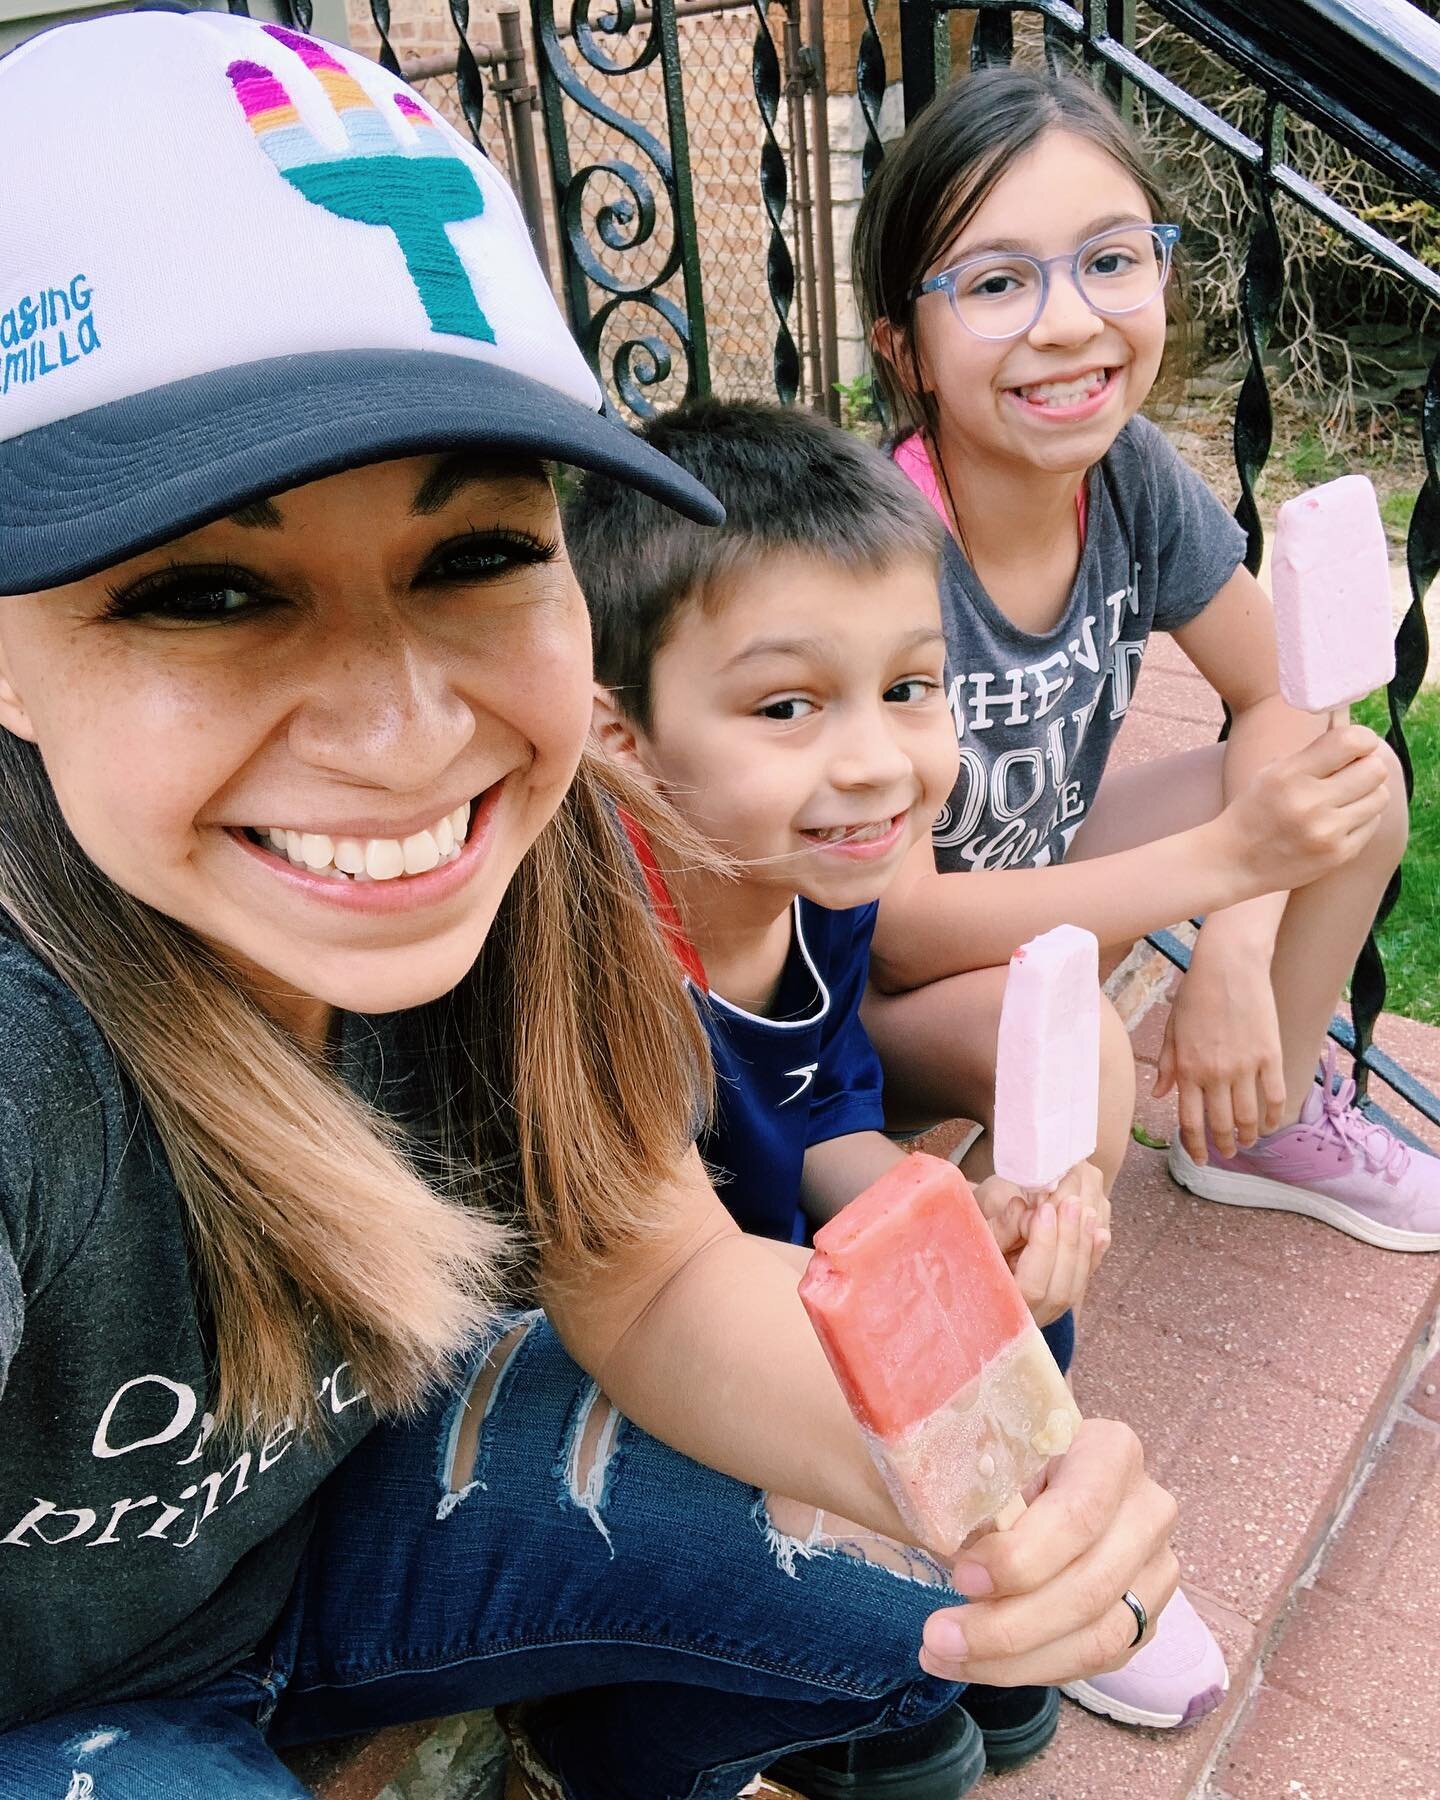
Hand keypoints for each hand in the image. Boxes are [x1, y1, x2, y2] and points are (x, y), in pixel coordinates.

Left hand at [921, 1419, 1179, 1686]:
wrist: (1035, 1483)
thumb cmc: (1003, 1462)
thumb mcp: (987, 1458)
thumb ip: (975, 1493)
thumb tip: (942, 1539)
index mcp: (1112, 1450)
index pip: (1079, 1514)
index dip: (1021, 1557)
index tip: (961, 1577)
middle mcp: (1148, 1508)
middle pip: (1090, 1587)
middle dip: (1008, 1625)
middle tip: (937, 1635)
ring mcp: (1154, 1567)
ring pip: (1097, 1637)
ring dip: (1014, 1660)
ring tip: (944, 1655)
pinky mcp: (1145, 1615)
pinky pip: (1096, 1661)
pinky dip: (1033, 1669)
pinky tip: (979, 1663)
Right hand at [974, 1166, 1110, 1326]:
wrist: (974, 1281)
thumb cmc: (971, 1258)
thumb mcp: (977, 1243)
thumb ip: (1000, 1229)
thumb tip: (1022, 1207)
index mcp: (1001, 1308)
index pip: (1033, 1285)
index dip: (1043, 1246)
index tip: (1045, 1210)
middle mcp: (1027, 1319)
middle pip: (1061, 1288)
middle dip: (1069, 1241)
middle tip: (1071, 1203)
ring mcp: (1047, 1315)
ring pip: (1075, 1288)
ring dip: (1083, 1246)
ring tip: (1084, 1211)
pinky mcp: (1059, 1305)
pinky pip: (1081, 1284)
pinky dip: (1092, 1258)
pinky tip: (1099, 1232)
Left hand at [1155, 937, 1285, 1162]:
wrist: (1229, 967)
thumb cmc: (1195, 995)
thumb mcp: (1172, 1030)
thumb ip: (1168, 1065)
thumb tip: (1159, 1095)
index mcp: (1187, 1068)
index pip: (1189, 1120)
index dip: (1195, 1145)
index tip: (1200, 1158)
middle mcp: (1215, 1073)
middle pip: (1221, 1124)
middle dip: (1223, 1145)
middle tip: (1226, 1153)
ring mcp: (1245, 1067)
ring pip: (1248, 1116)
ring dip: (1248, 1136)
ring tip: (1247, 1142)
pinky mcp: (1270, 1056)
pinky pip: (1275, 1096)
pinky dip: (1273, 1117)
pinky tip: (1270, 1125)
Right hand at [1216, 725, 1388, 897]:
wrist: (1233, 863)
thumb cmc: (1255, 811)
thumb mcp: (1271, 774)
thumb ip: (1312, 753)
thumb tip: (1354, 733)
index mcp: (1290, 775)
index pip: (1351, 741)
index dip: (1362, 740)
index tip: (1356, 746)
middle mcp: (1310, 803)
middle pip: (1375, 769)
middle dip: (1367, 766)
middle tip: (1353, 772)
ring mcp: (1326, 832)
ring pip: (1379, 796)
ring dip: (1367, 793)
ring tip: (1345, 798)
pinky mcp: (1338, 854)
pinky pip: (1372, 823)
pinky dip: (1362, 818)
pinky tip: (1339, 821)